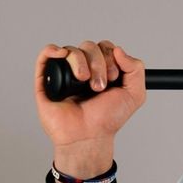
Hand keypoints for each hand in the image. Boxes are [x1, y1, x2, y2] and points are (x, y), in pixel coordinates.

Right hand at [35, 41, 145, 182]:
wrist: (88, 136)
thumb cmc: (108, 118)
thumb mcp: (135, 94)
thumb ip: (136, 69)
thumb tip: (118, 49)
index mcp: (103, 69)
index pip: (106, 47)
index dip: (112, 58)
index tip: (114, 78)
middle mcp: (85, 68)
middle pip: (90, 46)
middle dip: (99, 64)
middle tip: (100, 86)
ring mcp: (66, 73)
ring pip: (71, 50)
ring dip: (81, 63)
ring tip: (84, 82)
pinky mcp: (47, 79)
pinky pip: (46, 55)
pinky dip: (53, 50)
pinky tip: (62, 55)